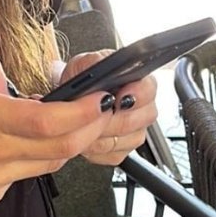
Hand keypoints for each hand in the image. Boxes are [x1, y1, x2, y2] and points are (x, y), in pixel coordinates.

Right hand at [0, 55, 120, 215]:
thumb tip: (8, 79)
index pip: (49, 121)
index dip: (84, 112)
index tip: (103, 96)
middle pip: (62, 147)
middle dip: (93, 126)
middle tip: (105, 105)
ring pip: (50, 162)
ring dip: (70, 140)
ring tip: (76, 116)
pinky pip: (26, 172)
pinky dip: (37, 152)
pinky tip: (26, 136)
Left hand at [55, 51, 158, 165]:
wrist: (66, 100)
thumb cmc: (78, 80)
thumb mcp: (83, 64)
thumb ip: (97, 62)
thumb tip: (106, 67)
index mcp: (137, 81)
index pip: (150, 88)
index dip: (137, 94)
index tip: (119, 97)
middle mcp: (141, 107)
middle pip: (141, 118)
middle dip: (115, 116)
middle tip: (97, 112)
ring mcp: (134, 131)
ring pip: (126, 139)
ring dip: (103, 132)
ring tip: (87, 123)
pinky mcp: (122, 150)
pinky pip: (114, 154)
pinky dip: (97, 147)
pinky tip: (87, 135)